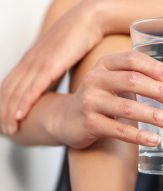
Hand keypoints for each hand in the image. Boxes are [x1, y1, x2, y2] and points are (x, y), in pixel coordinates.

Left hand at [0, 0, 103, 134]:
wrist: (86, 20)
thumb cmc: (76, 41)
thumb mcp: (59, 61)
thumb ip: (52, 75)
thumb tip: (53, 92)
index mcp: (31, 63)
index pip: (11, 86)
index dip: (5, 104)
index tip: (6, 120)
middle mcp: (30, 63)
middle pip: (10, 91)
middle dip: (4, 112)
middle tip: (4, 131)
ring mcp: (39, 63)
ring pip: (18, 92)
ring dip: (10, 112)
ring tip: (8, 129)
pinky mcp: (51, 63)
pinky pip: (34, 86)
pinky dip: (25, 101)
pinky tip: (20, 114)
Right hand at [54, 51, 162, 148]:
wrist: (65, 118)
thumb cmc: (99, 100)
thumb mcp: (113, 84)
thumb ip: (137, 82)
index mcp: (104, 66)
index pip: (132, 59)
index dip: (154, 67)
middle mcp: (95, 80)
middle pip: (132, 80)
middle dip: (159, 90)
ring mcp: (91, 102)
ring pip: (127, 107)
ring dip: (154, 115)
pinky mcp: (90, 123)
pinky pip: (119, 130)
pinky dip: (139, 136)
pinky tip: (155, 140)